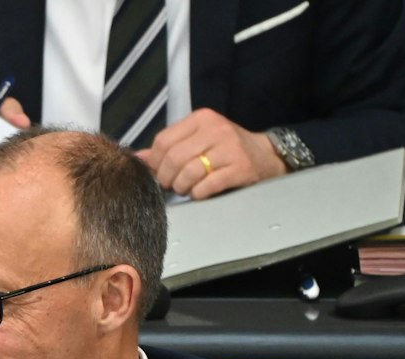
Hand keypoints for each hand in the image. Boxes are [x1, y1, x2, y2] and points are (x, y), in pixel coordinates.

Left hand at [135, 108, 287, 199]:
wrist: (266, 156)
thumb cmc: (226, 149)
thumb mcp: (198, 141)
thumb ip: (170, 148)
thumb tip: (138, 158)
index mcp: (202, 119)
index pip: (163, 141)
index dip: (155, 163)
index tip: (160, 173)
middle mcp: (215, 129)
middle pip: (173, 158)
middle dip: (167, 178)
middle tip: (171, 185)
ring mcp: (230, 148)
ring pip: (189, 173)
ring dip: (182, 187)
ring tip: (187, 189)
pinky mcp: (240, 168)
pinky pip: (206, 186)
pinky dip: (198, 194)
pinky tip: (200, 192)